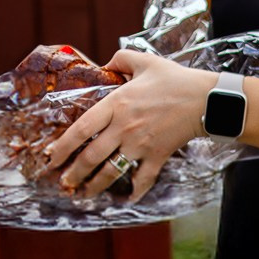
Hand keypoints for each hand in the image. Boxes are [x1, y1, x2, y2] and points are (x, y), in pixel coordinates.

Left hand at [43, 51, 214, 203]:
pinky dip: (135, 190)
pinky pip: (144, 177)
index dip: (62, 146)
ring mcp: (141, 144)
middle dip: (73, 173)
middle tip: (63, 183)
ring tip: (84, 194)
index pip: (81, 129)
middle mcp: (124, 128)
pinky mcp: (158, 155)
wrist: (207, 100)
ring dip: (95, 185)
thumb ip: (121, 59)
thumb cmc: (176, 79)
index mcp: (116, 104)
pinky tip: (127, 199)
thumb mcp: (145, 61)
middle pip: (91, 156)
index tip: (50, 157)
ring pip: (111, 170)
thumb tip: (105, 64)